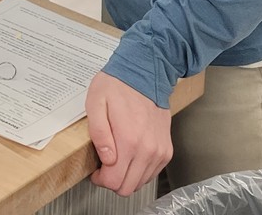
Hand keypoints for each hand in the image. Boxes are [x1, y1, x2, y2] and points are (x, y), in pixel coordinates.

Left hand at [86, 72, 171, 195]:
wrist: (144, 74)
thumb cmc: (117, 86)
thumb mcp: (96, 102)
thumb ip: (99, 133)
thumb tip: (107, 159)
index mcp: (129, 141)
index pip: (115, 181)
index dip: (101, 179)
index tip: (95, 171)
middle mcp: (148, 150)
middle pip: (128, 187)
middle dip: (112, 180)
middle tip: (104, 166)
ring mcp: (160, 152)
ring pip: (140, 182)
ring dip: (126, 176)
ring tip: (116, 158)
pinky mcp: (166, 150)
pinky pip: (152, 173)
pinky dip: (139, 170)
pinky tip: (130, 156)